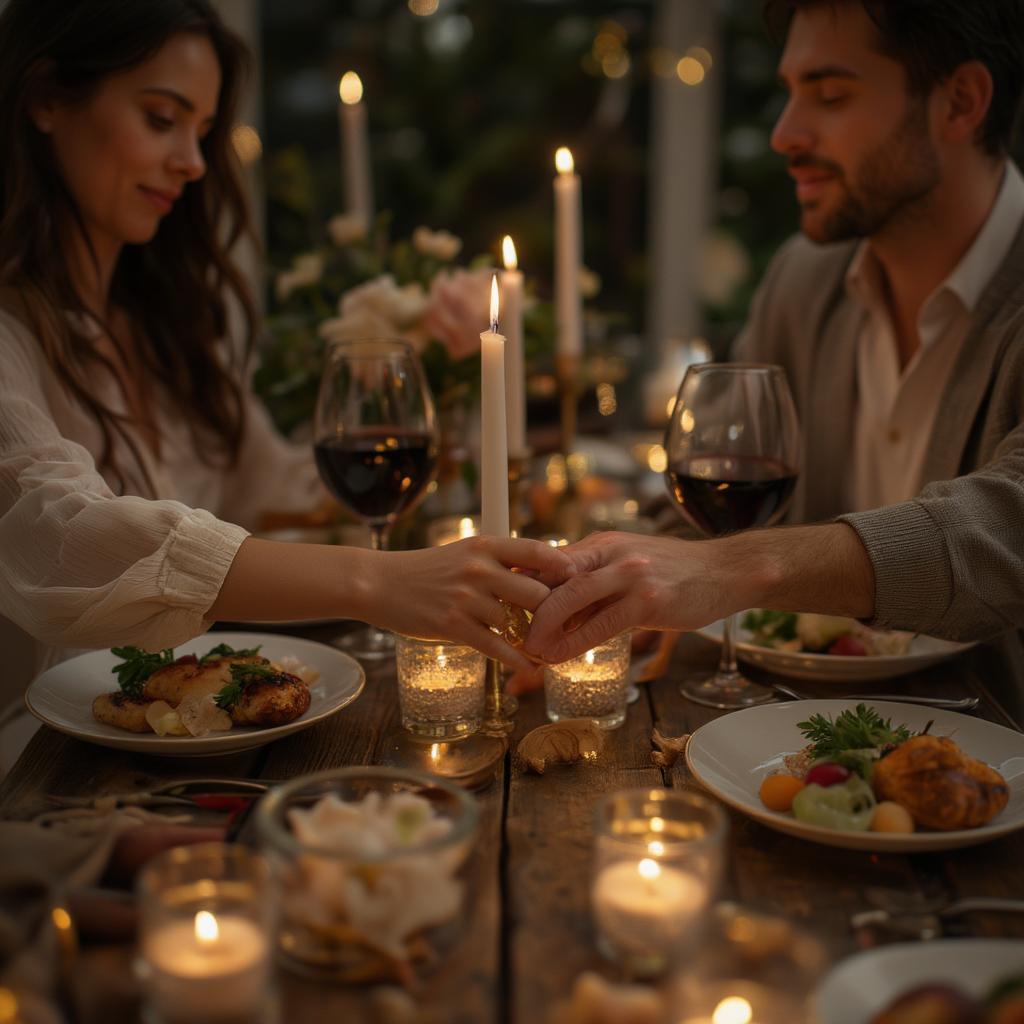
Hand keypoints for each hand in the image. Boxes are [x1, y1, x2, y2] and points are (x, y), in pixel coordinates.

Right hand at [367, 537, 574, 670]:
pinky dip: (517, 659)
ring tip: (546, 647)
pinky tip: (529, 666)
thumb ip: (497, 562)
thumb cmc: (426, 570)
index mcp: (484, 545)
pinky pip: (497, 647)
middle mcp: (479, 569)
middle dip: (551, 611)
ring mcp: (467, 599)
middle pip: (536, 592)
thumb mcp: (463, 554)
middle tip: (565, 623)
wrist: (380, 584)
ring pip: (517, 623)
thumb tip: (537, 576)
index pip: (535, 550)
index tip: (579, 578)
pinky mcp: (454, 626)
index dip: (562, 566)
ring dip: (532, 638)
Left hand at [525, 532, 735, 663]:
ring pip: (572, 599)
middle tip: (504, 630)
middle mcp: (613, 553)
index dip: (523, 581)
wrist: (726, 571)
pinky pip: (600, 625)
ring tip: (526, 649)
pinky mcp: (648, 601)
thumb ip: (596, 579)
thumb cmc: (676, 571)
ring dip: (543, 627)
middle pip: (554, 577)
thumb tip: (557, 606)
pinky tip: (557, 657)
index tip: (501, 602)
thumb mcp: (631, 562)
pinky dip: (573, 643)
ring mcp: (631, 575)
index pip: (552, 558)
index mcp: (604, 541)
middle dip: (525, 606)